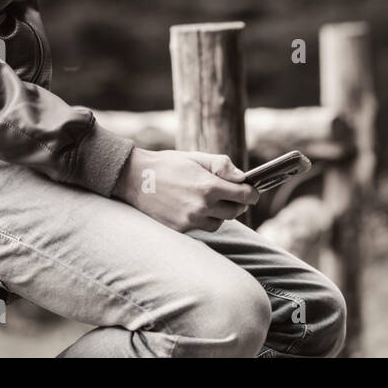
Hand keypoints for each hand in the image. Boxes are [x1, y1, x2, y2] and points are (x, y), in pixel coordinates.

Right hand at [112, 147, 259, 232]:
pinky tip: (194, 206)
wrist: (135, 178)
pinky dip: (204, 219)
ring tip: (210, 200)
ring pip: (220, 223)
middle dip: (238, 202)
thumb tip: (242, 177)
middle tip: (233, 194)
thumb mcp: (196, 158)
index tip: (252, 191)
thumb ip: (222, 166)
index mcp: (208, 186)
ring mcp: (190, 220)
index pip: (245, 196)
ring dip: (221, 213)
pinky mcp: (180, 229)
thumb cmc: (168, 164)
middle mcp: (201, 207)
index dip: (252, 193)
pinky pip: (202, 227)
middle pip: (235, 211)